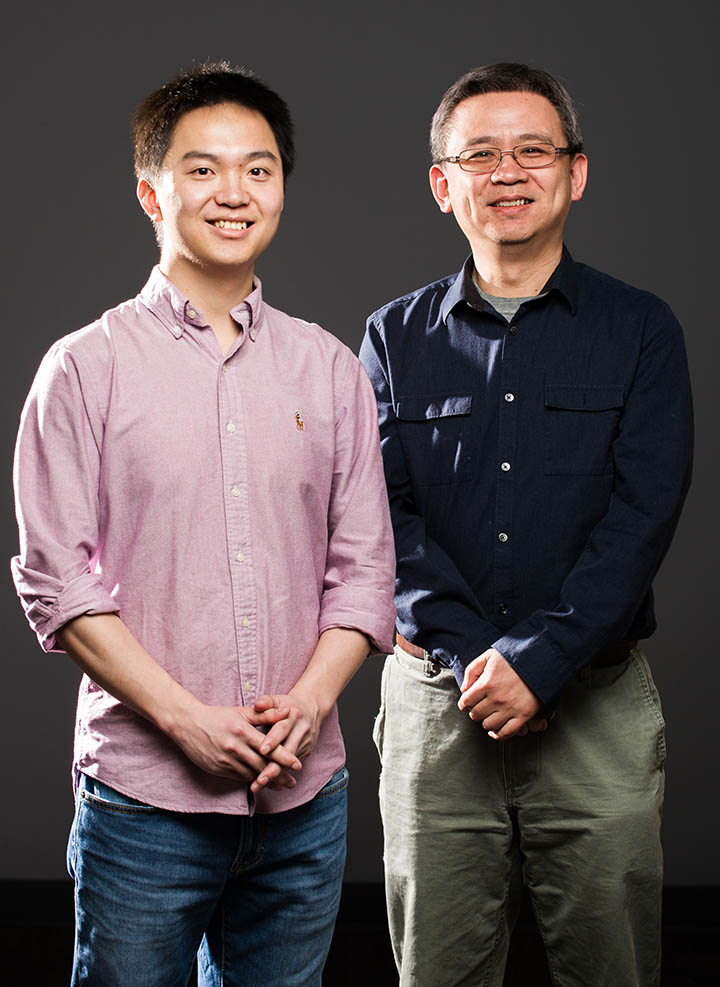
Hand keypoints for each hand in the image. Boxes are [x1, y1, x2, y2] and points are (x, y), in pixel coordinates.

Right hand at [173, 701, 300, 787]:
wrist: (188, 724)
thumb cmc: (218, 716)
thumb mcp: (241, 712)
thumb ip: (265, 714)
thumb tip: (287, 712)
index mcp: (242, 731)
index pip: (268, 747)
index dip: (284, 757)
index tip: (298, 765)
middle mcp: (235, 747)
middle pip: (261, 766)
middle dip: (279, 775)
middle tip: (293, 783)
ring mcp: (225, 760)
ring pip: (250, 774)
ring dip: (266, 782)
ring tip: (280, 786)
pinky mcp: (218, 768)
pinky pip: (238, 777)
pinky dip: (251, 780)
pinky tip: (260, 783)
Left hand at [250, 690, 321, 792]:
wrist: (312, 709)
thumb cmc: (288, 705)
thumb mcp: (277, 699)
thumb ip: (266, 701)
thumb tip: (257, 704)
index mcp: (293, 716)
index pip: (283, 729)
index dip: (273, 740)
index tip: (262, 750)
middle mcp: (301, 731)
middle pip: (288, 752)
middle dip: (274, 767)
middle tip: (259, 779)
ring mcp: (305, 743)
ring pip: (289, 764)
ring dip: (274, 776)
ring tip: (258, 786)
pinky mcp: (306, 752)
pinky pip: (290, 767)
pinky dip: (279, 776)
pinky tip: (265, 784)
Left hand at [458, 648, 541, 739]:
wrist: (540, 660)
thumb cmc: (513, 657)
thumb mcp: (488, 656)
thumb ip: (472, 670)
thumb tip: (464, 689)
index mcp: (486, 683)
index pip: (466, 702)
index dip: (464, 703)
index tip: (467, 703)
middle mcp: (496, 698)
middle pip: (476, 715)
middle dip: (475, 711)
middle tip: (480, 707)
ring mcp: (510, 708)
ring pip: (488, 725)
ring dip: (486, 721)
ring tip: (489, 715)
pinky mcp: (523, 715)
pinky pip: (506, 732)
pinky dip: (498, 734)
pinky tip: (495, 730)